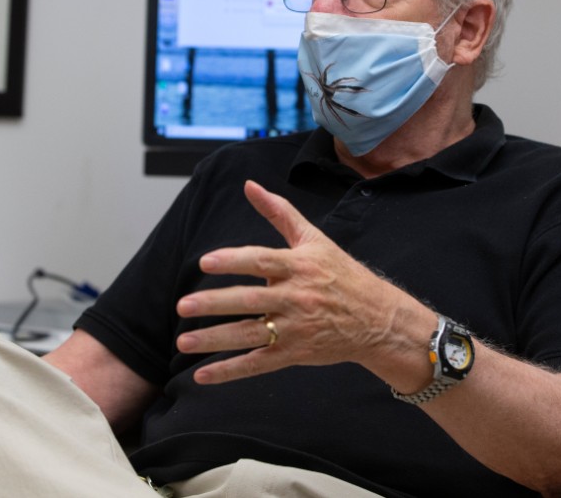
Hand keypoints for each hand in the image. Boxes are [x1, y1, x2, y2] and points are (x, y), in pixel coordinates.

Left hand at [175, 180, 428, 384]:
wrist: (377, 319)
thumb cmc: (342, 274)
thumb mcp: (314, 239)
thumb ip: (279, 212)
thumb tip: (249, 185)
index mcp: (299, 266)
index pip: (261, 261)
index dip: (233, 261)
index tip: (205, 262)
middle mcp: (296, 298)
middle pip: (250, 301)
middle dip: (215, 304)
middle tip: (183, 306)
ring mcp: (295, 329)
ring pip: (250, 335)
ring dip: (214, 340)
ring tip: (183, 341)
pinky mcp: (295, 353)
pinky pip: (258, 364)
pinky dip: (230, 371)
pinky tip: (202, 375)